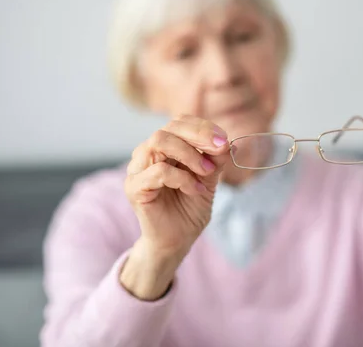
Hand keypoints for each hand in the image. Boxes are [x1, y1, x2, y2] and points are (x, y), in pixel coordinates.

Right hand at [120, 115, 230, 298]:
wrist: (177, 240)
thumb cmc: (189, 208)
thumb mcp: (208, 179)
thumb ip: (214, 160)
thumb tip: (227, 142)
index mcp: (164, 147)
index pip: (179, 122)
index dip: (202, 127)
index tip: (224, 140)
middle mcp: (147, 153)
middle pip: (167, 129)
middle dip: (198, 135)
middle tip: (220, 149)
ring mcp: (137, 169)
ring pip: (158, 143)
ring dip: (189, 154)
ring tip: (206, 172)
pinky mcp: (134, 188)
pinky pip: (157, 171)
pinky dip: (182, 178)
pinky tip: (195, 190)